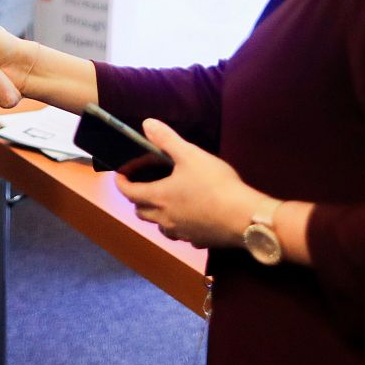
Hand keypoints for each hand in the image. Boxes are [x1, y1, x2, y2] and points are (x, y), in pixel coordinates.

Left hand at [116, 119, 265, 248]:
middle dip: (137, 199)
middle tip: (143, 185)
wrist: (244, 217)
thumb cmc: (214, 185)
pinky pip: (182, 234)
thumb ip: (167, 140)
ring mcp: (182, 233)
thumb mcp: (190, 155)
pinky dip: (179, 224)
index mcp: (159, 197)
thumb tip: (146, 124)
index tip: (120, 176)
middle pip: (141, 212)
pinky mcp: (199, 241)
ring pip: (160, 226)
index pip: (129, 193)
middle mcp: (165, 219)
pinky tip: (191, 215)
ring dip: (157, 215)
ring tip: (166, 201)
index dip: (122, 183)